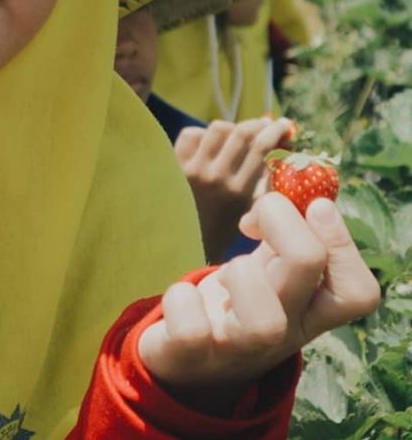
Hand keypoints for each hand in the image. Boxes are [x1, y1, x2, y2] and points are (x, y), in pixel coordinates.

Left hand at [137, 192, 379, 411]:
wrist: (188, 356)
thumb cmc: (234, 299)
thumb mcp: (269, 270)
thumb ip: (285, 234)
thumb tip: (296, 182)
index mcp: (308, 312)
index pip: (357, 292)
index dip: (342, 241)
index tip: (311, 207)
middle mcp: (283, 334)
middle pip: (307, 265)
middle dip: (281, 221)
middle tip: (254, 223)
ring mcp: (239, 349)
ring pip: (263, 317)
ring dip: (238, 271)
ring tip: (224, 275)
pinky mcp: (192, 356)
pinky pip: (192, 328)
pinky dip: (182, 298)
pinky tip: (185, 296)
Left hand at [174, 117, 288, 261]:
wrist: (178, 242)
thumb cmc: (218, 230)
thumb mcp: (248, 213)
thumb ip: (264, 189)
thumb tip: (283, 154)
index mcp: (240, 192)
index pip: (262, 150)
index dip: (276, 132)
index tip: (285, 126)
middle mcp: (217, 177)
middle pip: (243, 133)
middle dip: (259, 124)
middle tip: (265, 123)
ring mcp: (193, 169)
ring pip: (218, 128)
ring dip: (231, 127)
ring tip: (236, 134)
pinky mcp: (174, 164)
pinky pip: (191, 134)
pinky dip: (202, 134)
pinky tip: (208, 143)